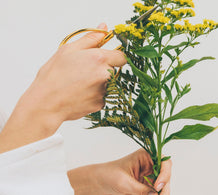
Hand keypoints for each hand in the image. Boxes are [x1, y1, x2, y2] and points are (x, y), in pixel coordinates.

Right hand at [0, 23, 125, 152]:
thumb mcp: (68, 50)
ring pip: (108, 83)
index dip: (114, 57)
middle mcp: (105, 75)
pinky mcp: (101, 103)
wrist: (46, 103)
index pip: (122, 57)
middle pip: (114, 70)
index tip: (104, 59)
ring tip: (78, 83)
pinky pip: (102, 96)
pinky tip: (79, 93)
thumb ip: (90, 38)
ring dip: (98, 82)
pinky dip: (93, 94)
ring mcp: (104, 91)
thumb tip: (104, 28)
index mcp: (99, 59)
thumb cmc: (53, 76)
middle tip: (83, 71)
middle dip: (103, 69)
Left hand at [67, 149, 171, 194]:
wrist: (95, 183)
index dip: (165, 174)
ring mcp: (149, 176)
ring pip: (163, 186)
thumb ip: (142, 189)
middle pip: (166, 175)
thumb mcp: (125, 183)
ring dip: (161, 193)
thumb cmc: (107, 176)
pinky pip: (155, 192)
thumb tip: (156, 194)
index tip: (158, 186)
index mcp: (146, 156)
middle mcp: (150, 165)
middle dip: (164, 187)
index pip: (164, 162)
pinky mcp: (146, 187)